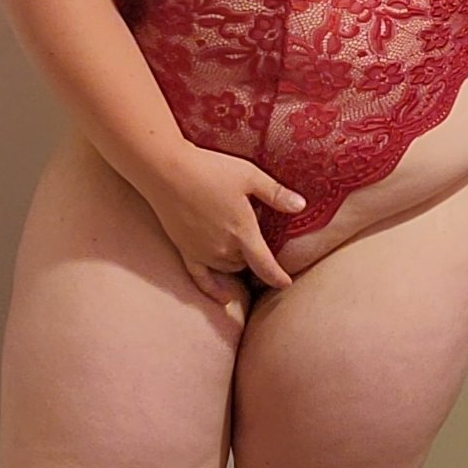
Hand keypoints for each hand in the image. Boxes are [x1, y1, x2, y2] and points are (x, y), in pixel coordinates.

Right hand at [146, 143, 305, 307]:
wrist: (167, 171)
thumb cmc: (210, 170)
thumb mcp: (249, 176)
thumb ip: (275, 193)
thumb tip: (301, 205)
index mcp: (243, 232)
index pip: (266, 266)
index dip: (278, 277)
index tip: (286, 283)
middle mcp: (224, 249)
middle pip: (247, 264)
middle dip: (255, 257)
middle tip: (256, 237)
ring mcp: (203, 252)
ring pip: (228, 268)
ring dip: (238, 263)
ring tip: (240, 247)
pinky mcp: (185, 251)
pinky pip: (201, 279)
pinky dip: (214, 290)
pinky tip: (225, 298)